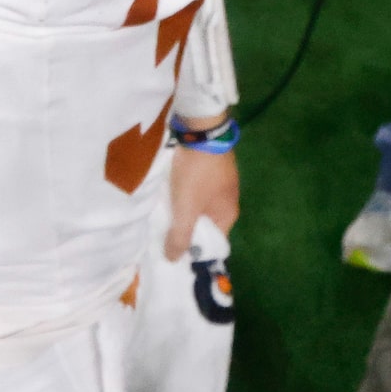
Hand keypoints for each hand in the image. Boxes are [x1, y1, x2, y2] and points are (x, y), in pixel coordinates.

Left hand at [164, 140, 239, 259]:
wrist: (202, 131)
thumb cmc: (197, 175)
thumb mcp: (186, 209)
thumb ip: (180, 236)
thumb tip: (173, 260)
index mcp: (228, 215)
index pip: (212, 242)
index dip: (194, 250)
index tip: (173, 252)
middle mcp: (228, 202)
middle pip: (205, 225)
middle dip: (185, 230)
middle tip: (162, 234)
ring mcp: (221, 184)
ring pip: (199, 207)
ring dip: (183, 212)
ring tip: (162, 215)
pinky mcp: (211, 170)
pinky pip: (196, 192)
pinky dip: (184, 196)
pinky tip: (169, 195)